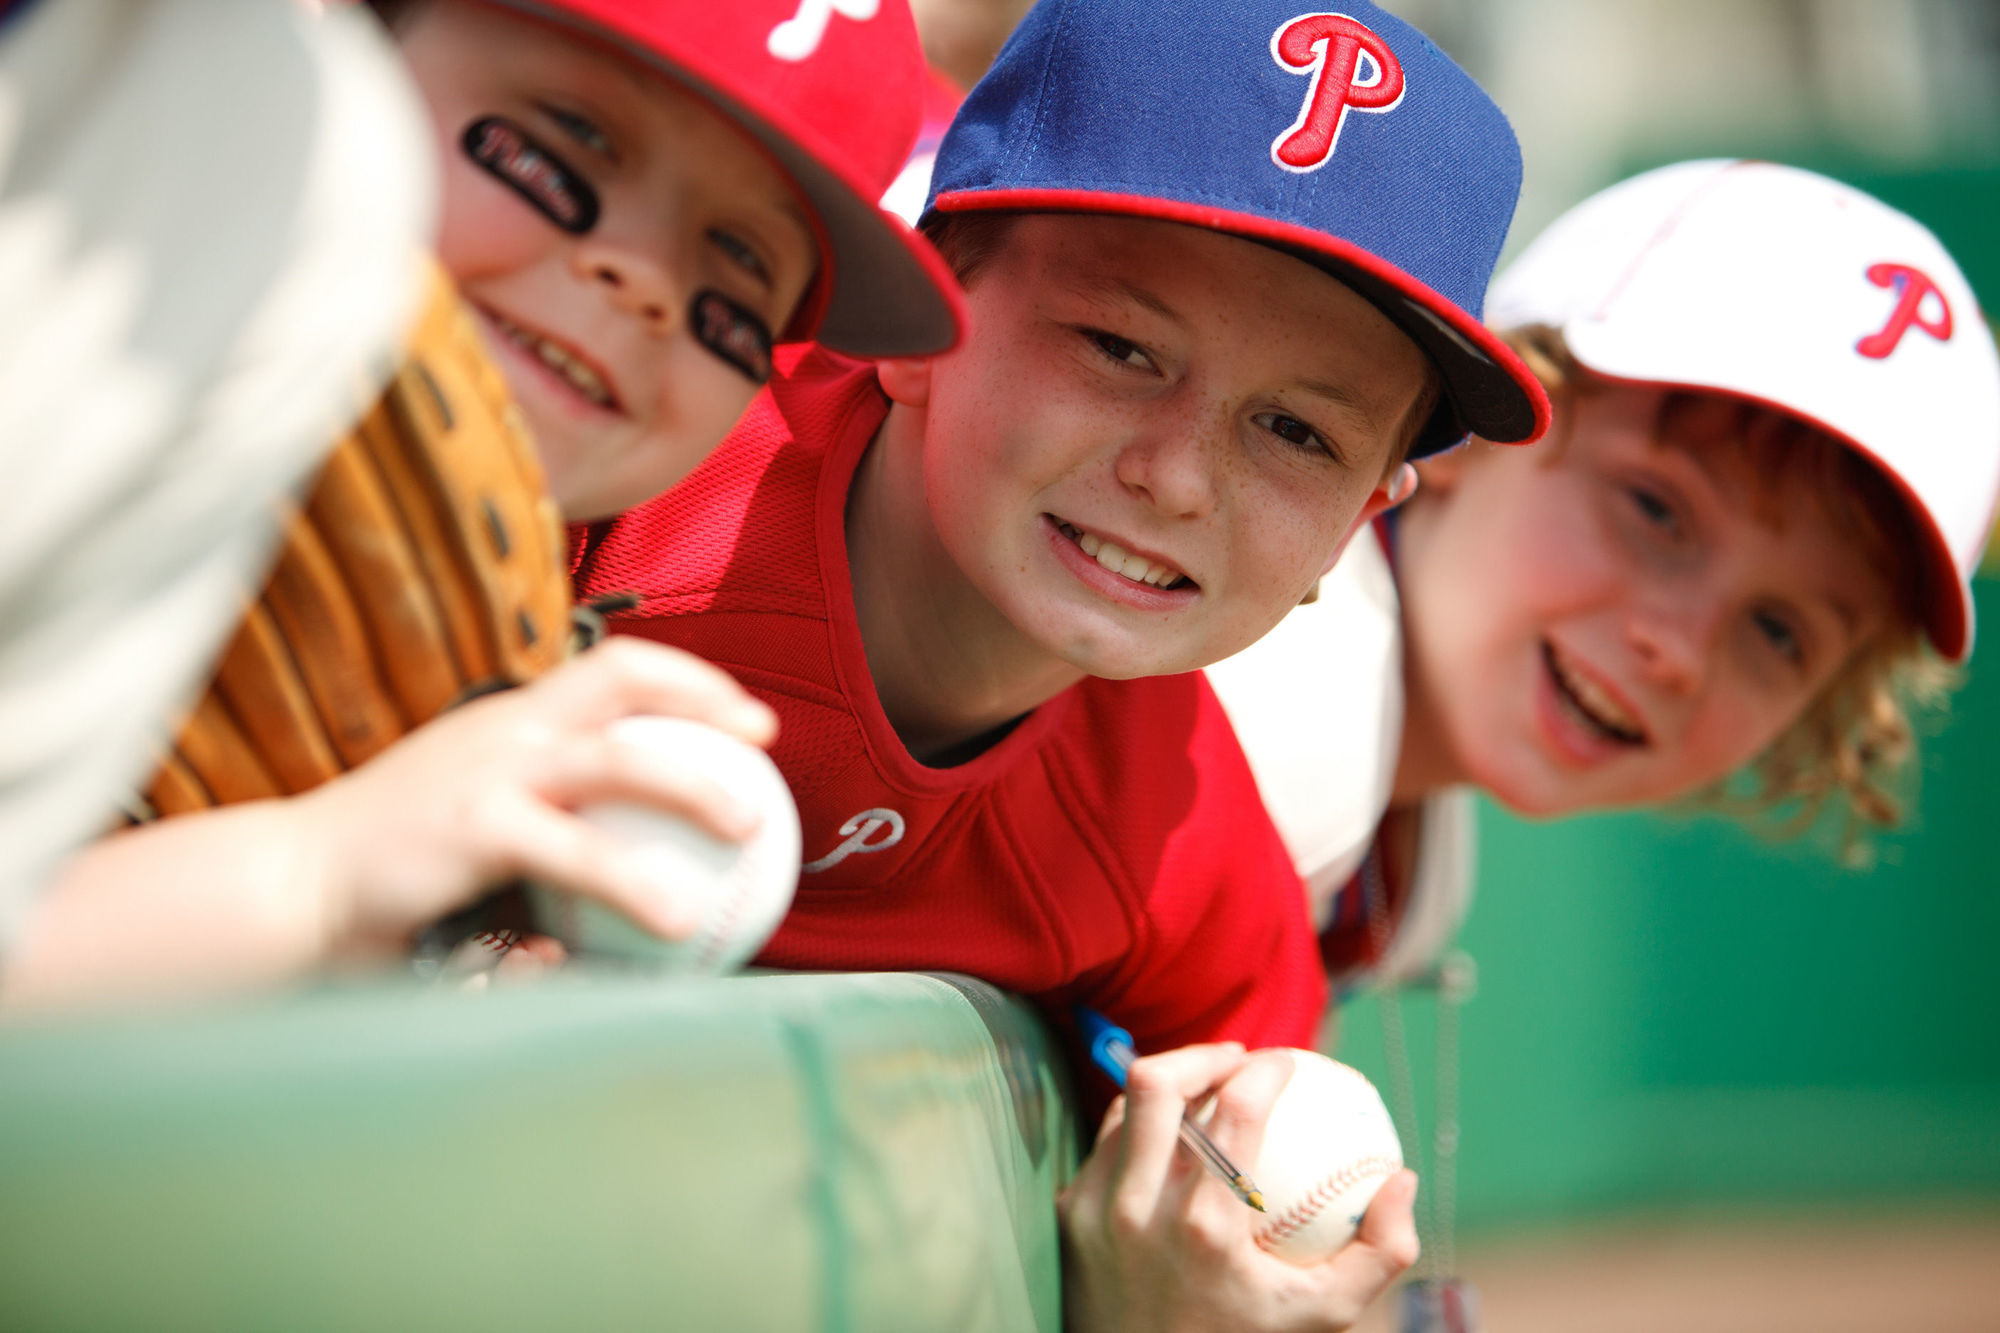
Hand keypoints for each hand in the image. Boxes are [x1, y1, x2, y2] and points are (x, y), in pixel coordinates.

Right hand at [2, 638, 773, 1013]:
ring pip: (617, 761)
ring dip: (693, 787)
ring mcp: (491, 771)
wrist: (292, 886)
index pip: (612, 669)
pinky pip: (573, 854)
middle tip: (764, 750)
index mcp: (511, 720)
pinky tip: (674, 924)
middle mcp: (507, 728)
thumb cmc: (391, 869)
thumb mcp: (477, 833)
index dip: (691, 682)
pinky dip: (629, 884)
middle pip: (623, 686)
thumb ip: (546, 838)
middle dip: (705, 703)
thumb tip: (626, 894)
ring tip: (747, 831)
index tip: (749, 720)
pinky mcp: (475, 825)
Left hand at [1058, 1043, 1419, 1332]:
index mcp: (1206, 1228)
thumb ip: (1380, 1253)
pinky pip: (1105, 1143)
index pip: (1236, 1110)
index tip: (1288, 1061)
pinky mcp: (1071, 1214)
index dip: (1267, 1068)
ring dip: (1169, 1086)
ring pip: (1125, 1105)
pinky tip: (1171, 1136)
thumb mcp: (1322, 1318)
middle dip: (1203, 1053)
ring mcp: (1097, 1209)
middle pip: (1156, 1082)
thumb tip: (1401, 1179)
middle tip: (1238, 1060)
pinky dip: (1140, 1127)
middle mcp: (1141, 1209)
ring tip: (1206, 1088)